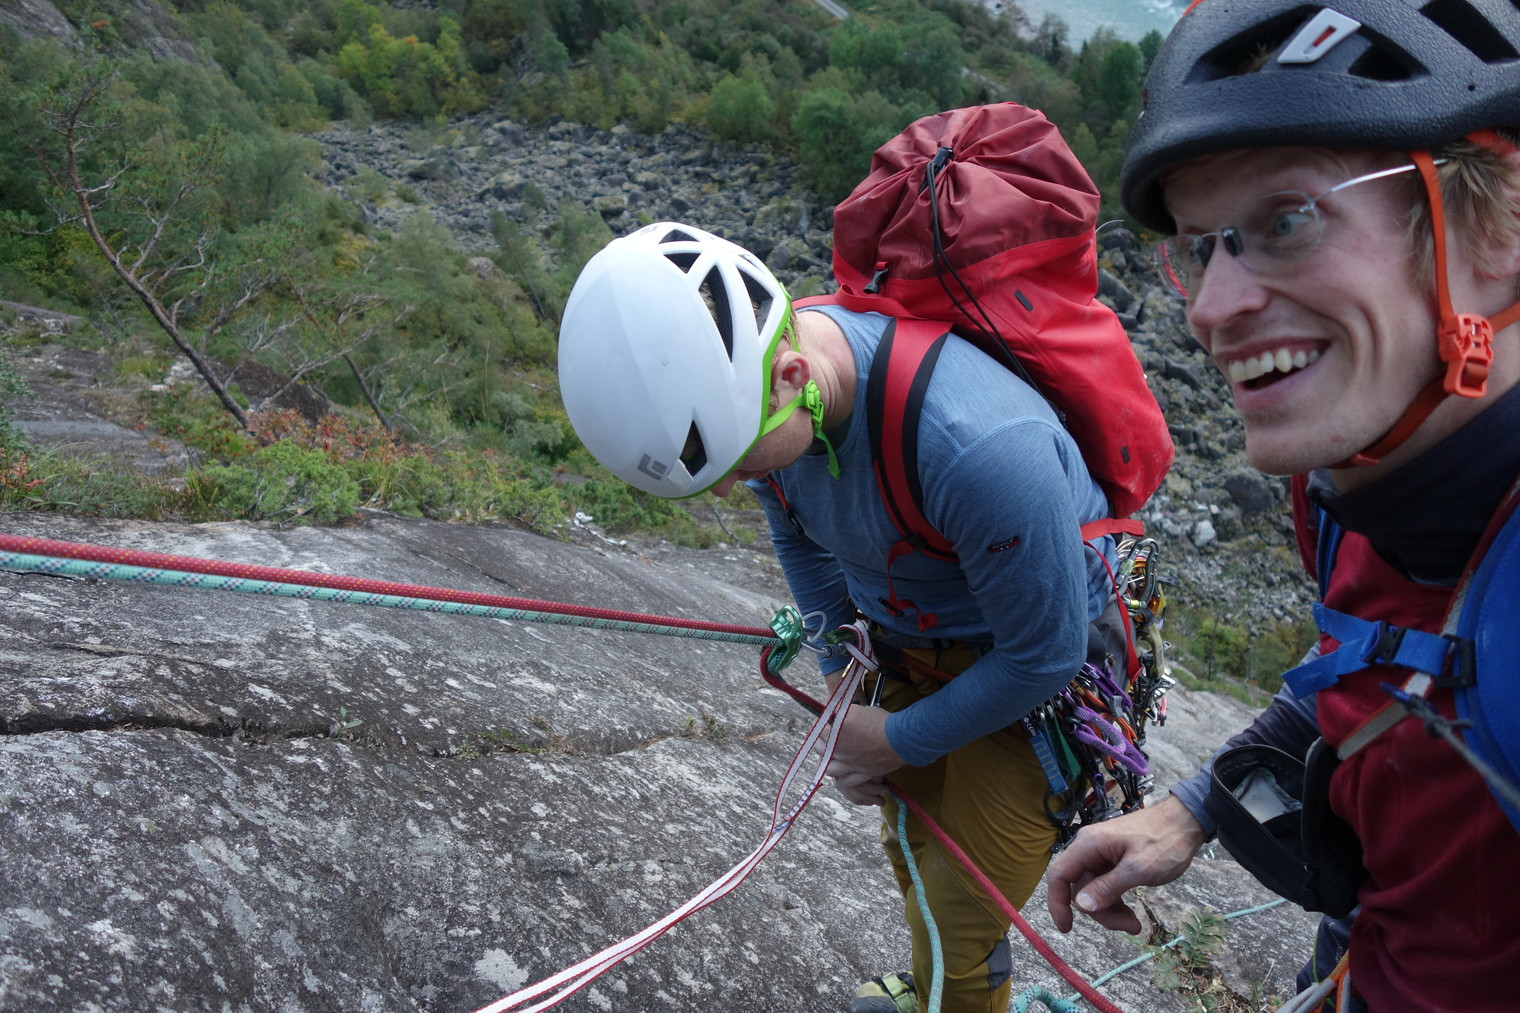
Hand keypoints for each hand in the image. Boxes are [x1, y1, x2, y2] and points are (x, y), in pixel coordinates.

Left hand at [821, 704, 904, 805]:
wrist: (902, 739)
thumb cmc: (881, 722)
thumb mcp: (857, 709)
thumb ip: (841, 711)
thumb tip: (831, 711)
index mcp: (836, 734)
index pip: (817, 730)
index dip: (818, 724)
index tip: (822, 720)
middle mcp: (840, 752)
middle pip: (820, 750)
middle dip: (819, 741)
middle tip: (824, 736)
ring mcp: (850, 765)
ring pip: (829, 769)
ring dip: (828, 761)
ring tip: (832, 756)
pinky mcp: (862, 774)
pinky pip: (846, 781)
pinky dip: (843, 778)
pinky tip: (844, 772)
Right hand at [1045, 795, 1208, 933]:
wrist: (1186, 822)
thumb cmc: (1164, 841)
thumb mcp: (1139, 868)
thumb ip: (1108, 887)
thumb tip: (1081, 906)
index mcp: (1088, 845)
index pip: (1059, 876)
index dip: (1057, 903)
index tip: (1067, 928)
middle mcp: (1089, 849)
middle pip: (1080, 889)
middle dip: (1100, 912)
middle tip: (1129, 926)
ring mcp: (1101, 855)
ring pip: (1093, 891)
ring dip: (1110, 911)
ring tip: (1135, 924)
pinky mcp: (1113, 861)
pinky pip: (1105, 887)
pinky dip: (1116, 902)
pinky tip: (1131, 914)